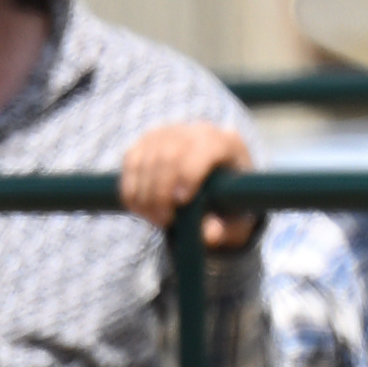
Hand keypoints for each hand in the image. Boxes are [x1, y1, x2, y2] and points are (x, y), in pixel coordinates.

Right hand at [114, 121, 252, 230]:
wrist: (217, 184)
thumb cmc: (231, 203)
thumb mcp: (237, 220)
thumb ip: (227, 228)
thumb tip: (210, 235)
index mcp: (227, 143)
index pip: (205, 148)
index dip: (189, 173)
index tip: (181, 202)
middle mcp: (196, 131)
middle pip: (169, 155)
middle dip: (162, 192)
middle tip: (165, 220)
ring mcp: (168, 133)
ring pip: (145, 160)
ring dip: (144, 195)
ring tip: (157, 219)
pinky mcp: (146, 141)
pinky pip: (130, 163)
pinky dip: (131, 188)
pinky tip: (141, 208)